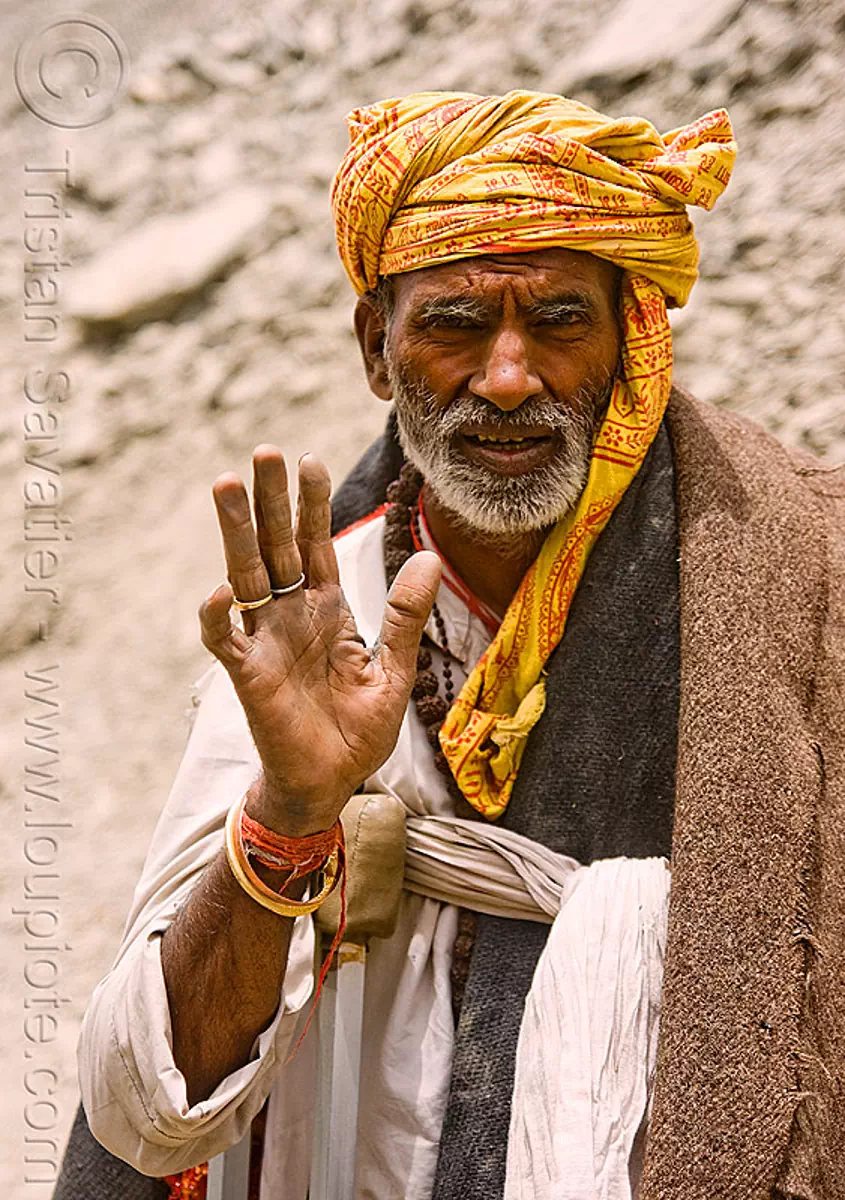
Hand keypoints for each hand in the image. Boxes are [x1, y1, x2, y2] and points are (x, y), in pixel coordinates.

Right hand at [199, 446, 440, 835]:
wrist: (330, 782)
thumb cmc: (358, 729)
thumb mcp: (394, 669)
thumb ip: (404, 614)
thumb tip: (430, 556)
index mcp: (328, 610)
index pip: (316, 545)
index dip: (312, 504)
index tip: (310, 459)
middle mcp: (292, 616)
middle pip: (277, 546)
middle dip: (271, 500)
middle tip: (264, 451)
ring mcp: (267, 641)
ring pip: (246, 576)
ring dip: (237, 533)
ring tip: (226, 486)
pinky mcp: (249, 675)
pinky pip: (227, 639)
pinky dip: (220, 616)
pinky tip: (222, 590)